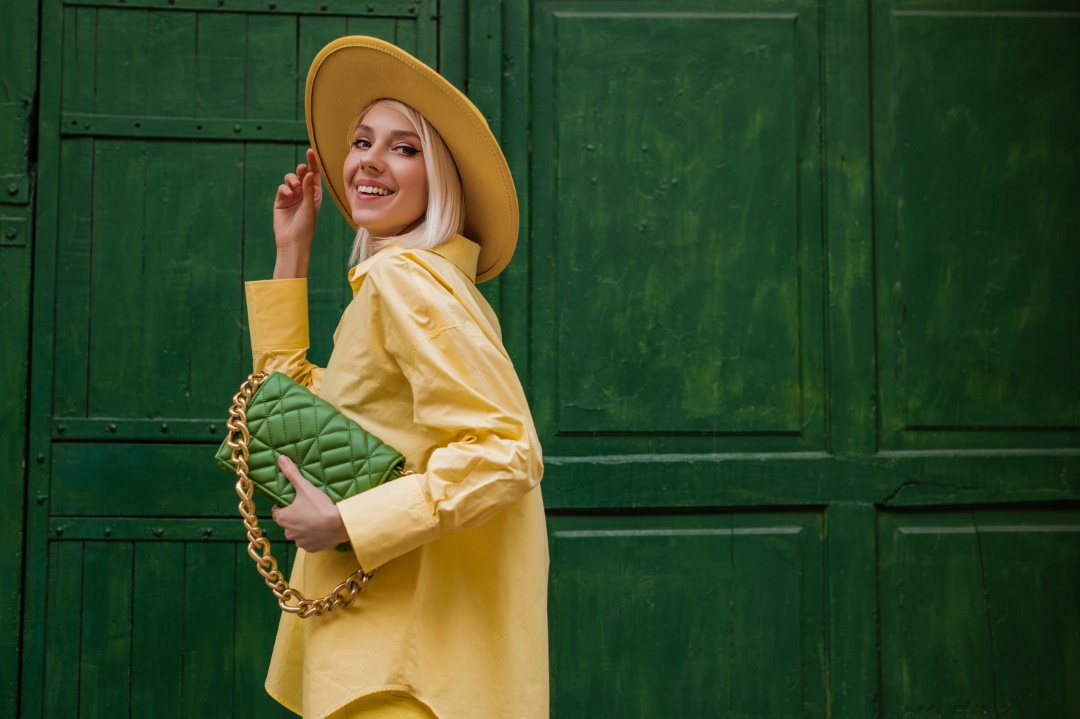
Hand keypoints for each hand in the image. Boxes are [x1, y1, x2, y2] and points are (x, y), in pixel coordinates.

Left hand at [271, 455, 349, 552]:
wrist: (340, 524)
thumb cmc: (320, 506)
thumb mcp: (305, 487)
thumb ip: (291, 473)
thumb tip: (280, 458)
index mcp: (283, 518)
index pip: (278, 512)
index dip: (285, 506)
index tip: (296, 502)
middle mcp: (288, 532)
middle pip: (288, 523)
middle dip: (296, 517)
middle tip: (309, 509)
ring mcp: (300, 542)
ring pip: (298, 533)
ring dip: (304, 528)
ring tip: (316, 518)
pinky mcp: (311, 548)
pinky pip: (309, 542)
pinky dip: (313, 536)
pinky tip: (321, 529)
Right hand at [272, 149, 322, 277]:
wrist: (292, 241)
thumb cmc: (306, 227)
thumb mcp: (310, 207)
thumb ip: (309, 190)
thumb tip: (309, 173)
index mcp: (315, 194)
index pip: (314, 175)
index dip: (312, 163)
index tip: (310, 152)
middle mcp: (304, 194)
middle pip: (302, 175)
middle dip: (301, 170)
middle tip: (301, 168)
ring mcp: (292, 196)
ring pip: (290, 179)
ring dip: (292, 179)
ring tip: (294, 186)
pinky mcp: (280, 201)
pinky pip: (282, 188)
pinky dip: (284, 189)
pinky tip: (288, 194)